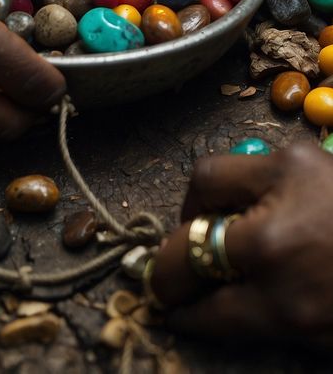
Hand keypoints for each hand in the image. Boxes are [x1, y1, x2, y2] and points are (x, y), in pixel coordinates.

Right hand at [149, 143, 332, 347]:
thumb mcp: (322, 330)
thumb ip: (264, 316)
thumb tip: (207, 306)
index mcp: (291, 300)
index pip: (213, 309)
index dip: (185, 312)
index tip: (172, 312)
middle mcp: (277, 239)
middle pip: (191, 242)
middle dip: (168, 262)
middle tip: (166, 275)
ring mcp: (288, 185)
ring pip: (207, 182)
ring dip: (196, 209)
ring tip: (203, 227)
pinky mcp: (301, 152)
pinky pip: (244, 165)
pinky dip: (235, 186)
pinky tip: (248, 203)